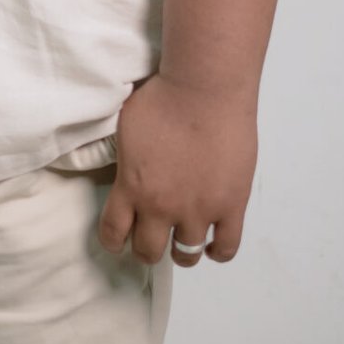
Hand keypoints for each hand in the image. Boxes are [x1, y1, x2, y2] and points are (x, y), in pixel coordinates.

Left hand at [98, 74, 257, 267]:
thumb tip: (124, 170)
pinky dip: (218, 252)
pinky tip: (212, 246)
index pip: (114, 231)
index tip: (117, 240)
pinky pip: (226, 247)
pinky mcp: (230, 207)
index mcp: (132, 187)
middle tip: (150, 239)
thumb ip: (124, 159)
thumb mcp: (125, 127)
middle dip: (146, 248)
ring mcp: (199, 210)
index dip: (113, 240)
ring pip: (186, 254)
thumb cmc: (162, 97)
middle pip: (149, 251)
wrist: (203, 89)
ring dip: (181, 251)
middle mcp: (163, 207)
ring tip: (181, 241)